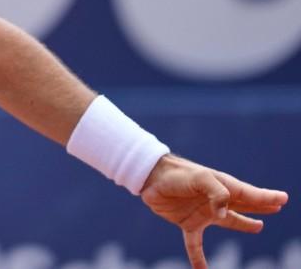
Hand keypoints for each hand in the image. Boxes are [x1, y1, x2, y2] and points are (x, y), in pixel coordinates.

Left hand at [140, 154, 287, 268]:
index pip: (250, 195)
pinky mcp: (188, 223)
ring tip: (258, 227)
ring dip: (243, 225)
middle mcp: (216, 201)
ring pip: (228, 222)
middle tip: (276, 206)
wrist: (150, 177)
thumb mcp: (200, 178)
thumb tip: (224, 214)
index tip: (283, 199)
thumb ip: (217, 193)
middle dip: (260, 206)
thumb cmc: (178, 174)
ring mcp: (203, 213)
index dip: (267, 198)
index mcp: (223, 187)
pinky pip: (196, 245)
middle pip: (243, 206)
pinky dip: (199, 259)